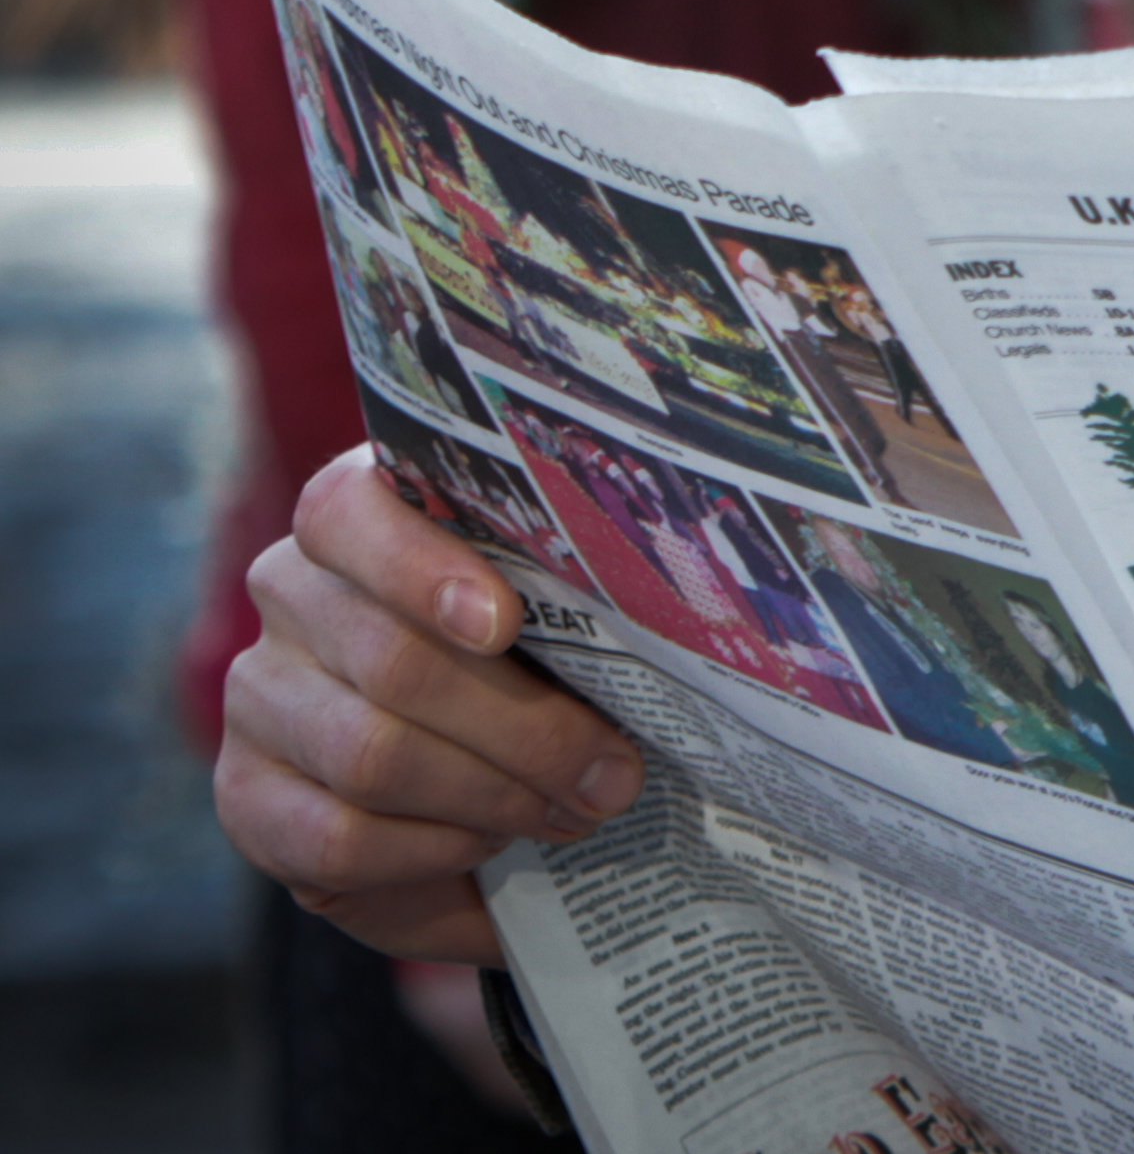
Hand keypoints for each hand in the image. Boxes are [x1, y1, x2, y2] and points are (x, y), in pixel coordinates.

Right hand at [213, 446, 645, 964]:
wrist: (473, 781)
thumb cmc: (534, 662)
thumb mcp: (558, 615)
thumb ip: (574, 599)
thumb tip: (661, 634)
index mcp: (361, 516)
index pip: (348, 512)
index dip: (422, 567)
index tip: (504, 622)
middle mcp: (291, 591)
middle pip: (395, 662)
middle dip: (523, 730)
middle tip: (609, 773)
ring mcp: (258, 694)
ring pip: (370, 754)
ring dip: (490, 794)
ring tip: (567, 809)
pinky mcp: (244, 795)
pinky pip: (335, 836)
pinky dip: (431, 848)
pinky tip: (489, 839)